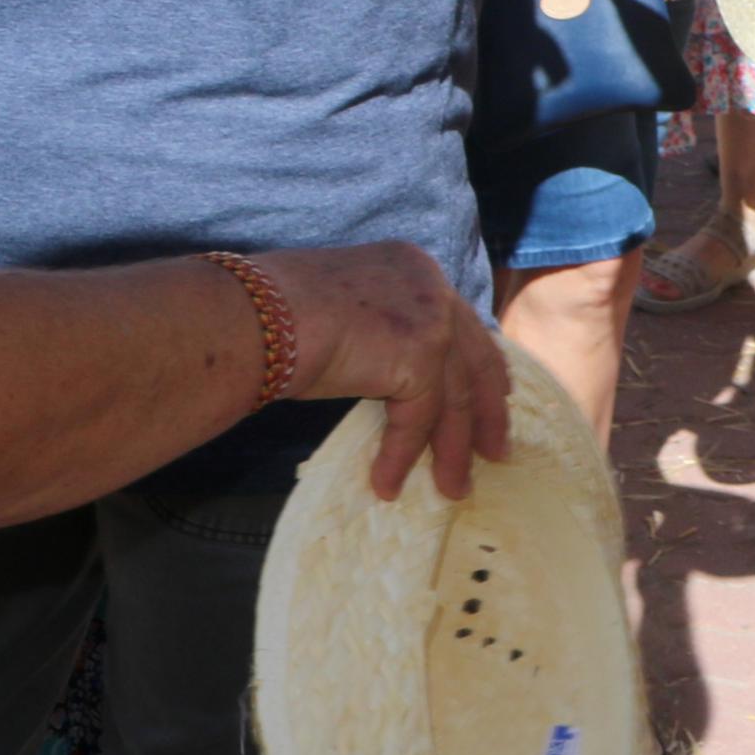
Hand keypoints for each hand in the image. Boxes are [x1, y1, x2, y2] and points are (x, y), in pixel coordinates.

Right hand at [261, 243, 514, 502]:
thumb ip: (378, 331)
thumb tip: (389, 371)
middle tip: (496, 450)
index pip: (460, 320)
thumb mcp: (344, 310)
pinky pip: (418, 418)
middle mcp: (431, 285)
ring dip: (452, 449)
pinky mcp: (420, 356)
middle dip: (486, 410)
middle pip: (474, 357)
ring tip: (454, 488)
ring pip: (453, 396)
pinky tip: (387, 483)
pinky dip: (401, 455)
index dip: (479, 362)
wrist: (258, 315)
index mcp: (412, 266)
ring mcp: (431, 318)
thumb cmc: (274, 314)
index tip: (496, 393)